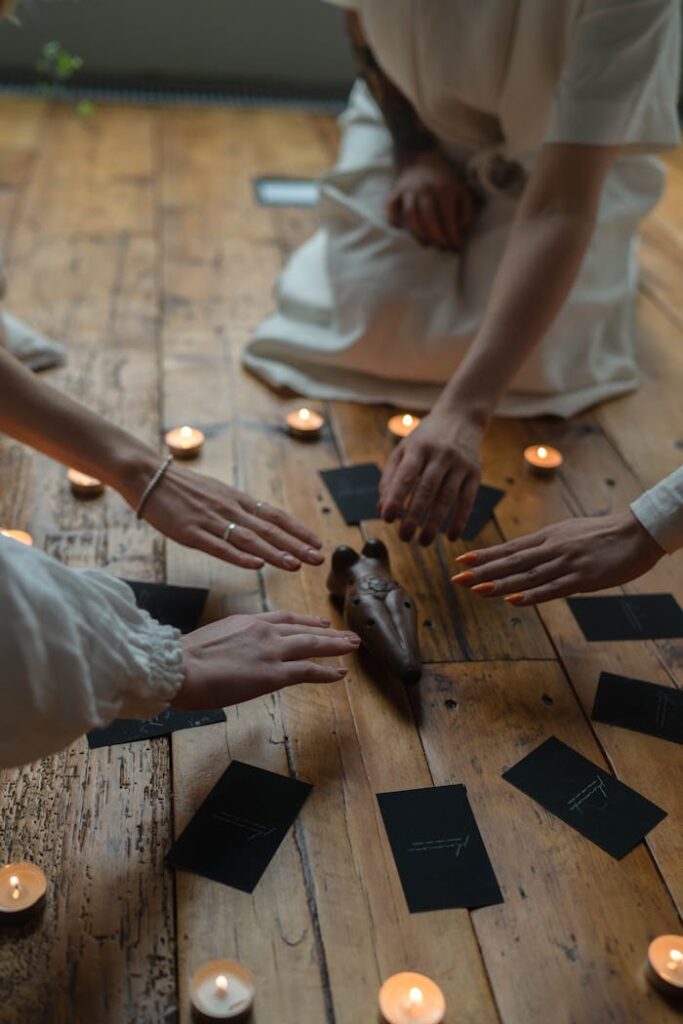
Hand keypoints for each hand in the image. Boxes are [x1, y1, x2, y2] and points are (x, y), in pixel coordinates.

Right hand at [141, 462, 324, 571]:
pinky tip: (256, 566)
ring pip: (249, 540)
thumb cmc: (183, 488)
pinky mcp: (190, 533)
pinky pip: (219, 547)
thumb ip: (238, 509)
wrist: (148, 476)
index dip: (297, 530)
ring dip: (274, 553)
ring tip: (295, 565)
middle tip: (317, 559)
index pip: (274, 516)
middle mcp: (229, 509)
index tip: (317, 543)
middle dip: (295, 545)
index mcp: (237, 500)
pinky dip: (239, 557)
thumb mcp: (217, 493)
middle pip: (268, 529)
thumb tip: (262, 523)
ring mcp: (210, 521)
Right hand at [174, 611, 359, 709]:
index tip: (319, 623)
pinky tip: (340, 673)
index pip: (284, 619)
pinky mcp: (274, 673)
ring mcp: (271, 651)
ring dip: (336, 646)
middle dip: (328, 632)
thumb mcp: (210, 641)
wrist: (179, 667)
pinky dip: (327, 672)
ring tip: (353, 647)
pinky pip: (308, 671)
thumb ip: (227, 645)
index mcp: (247, 622)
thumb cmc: (183, 661)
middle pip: (304, 629)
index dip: (305, 621)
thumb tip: (226, 656)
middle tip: (346, 635)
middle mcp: (263, 631)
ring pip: (313, 645)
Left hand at [378, 409, 483, 545]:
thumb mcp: (404, 449)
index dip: (396, 497)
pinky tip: (451, 536)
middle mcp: (440, 454)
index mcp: (418, 448)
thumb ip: (391, 477)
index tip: (387, 518)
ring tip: (424, 542)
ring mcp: (459, 464)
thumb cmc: (426, 438)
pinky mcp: (475, 473)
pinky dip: (460, 519)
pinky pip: (468, 500)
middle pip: (426, 489)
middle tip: (404, 537)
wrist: (462, 417)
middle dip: (415, 516)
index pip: (406, 475)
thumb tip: (381, 508)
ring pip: (447, 497)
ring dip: (435, 523)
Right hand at [387, 150, 476, 249]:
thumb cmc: (445, 180)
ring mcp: (409, 190)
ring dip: (418, 233)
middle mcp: (426, 189)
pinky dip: (393, 218)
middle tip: (441, 248)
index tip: (456, 247)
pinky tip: (400, 227)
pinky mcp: (396, 190)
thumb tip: (461, 230)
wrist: (422, 157)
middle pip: (429, 219)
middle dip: (436, 237)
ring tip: (426, 243)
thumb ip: (466, 211)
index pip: (448, 218)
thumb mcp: (462, 191)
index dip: (452, 236)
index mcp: (445, 189)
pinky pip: (391, 206)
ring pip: (411, 215)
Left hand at [451, 511, 663, 604]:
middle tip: (456, 578)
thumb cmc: (603, 534)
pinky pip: (553, 589)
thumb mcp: (569, 534)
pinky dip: (533, 595)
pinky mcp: (583, 578)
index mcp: (548, 537)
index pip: (510, 547)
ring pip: (527, 576)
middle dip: (482, 571)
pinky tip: (514, 601)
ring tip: (476, 590)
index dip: (484, 555)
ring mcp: (566, 563)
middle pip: (512, 561)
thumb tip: (525, 555)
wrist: (637, 532)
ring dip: (500, 584)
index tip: (460, 559)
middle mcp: (552, 548)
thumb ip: (547, 546)